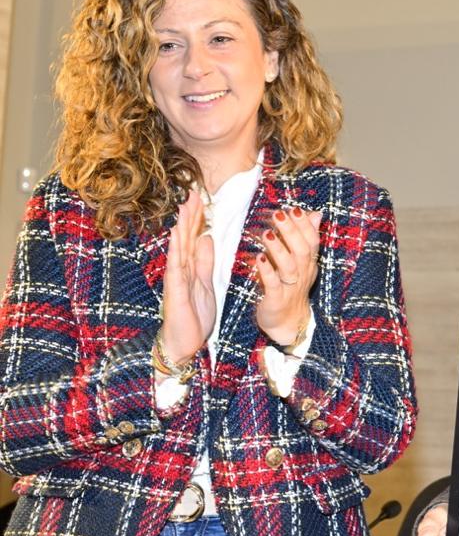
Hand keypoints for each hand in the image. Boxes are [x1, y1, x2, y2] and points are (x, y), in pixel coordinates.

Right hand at [160, 188, 215, 360]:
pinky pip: (176, 267)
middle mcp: (181, 270)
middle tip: (193, 192)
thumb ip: (205, 261)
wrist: (184, 343)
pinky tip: (176, 236)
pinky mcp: (176, 291)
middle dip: (189, 215)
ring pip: (179, 247)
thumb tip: (206, 238)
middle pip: (185, 237)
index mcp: (190, 267)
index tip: (200, 197)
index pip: (194, 237)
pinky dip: (176, 250)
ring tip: (184, 206)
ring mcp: (176, 279)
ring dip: (182, 226)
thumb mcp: (206, 283)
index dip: (197, 218)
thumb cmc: (193, 315)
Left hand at [255, 207, 322, 347]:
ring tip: (267, 234)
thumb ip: (306, 238)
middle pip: (302, 251)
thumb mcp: (302, 263)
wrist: (287, 323)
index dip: (305, 226)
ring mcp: (290, 287)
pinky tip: (259, 258)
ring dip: (279, 249)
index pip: (312, 242)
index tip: (295, 209)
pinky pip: (273, 284)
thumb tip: (315, 214)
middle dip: (291, 232)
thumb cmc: (291, 288)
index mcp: (308, 264)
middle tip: (278, 215)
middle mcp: (302, 274)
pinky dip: (267, 271)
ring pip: (289, 266)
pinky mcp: (276, 299)